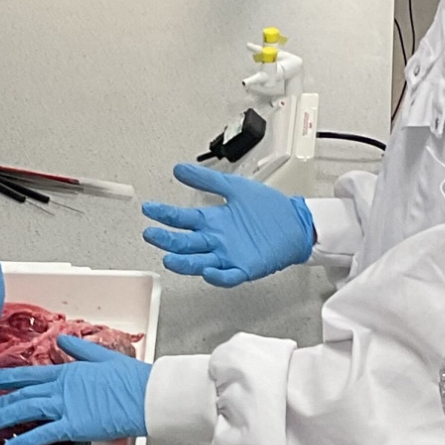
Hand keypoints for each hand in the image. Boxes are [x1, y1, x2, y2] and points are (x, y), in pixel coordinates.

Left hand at [0, 335, 150, 444]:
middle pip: (20, 393)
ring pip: (25, 409)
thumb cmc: (132, 380)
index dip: (4, 377)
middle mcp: (61, 387)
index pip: (27, 374)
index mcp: (67, 371)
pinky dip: (25, 440)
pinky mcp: (74, 424)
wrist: (147, 395)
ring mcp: (66, 405)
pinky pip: (44, 433)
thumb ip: (81, 349)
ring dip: (3, 418)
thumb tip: (65, 340)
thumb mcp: (104, 357)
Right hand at [142, 163, 314, 286]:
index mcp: (212, 221)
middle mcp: (216, 240)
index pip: (181, 219)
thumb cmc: (268, 208)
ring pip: (199, 262)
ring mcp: (228, 256)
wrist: (295, 223)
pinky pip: (227, 276)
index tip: (149, 208)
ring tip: (170, 258)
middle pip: (185, 243)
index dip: (164, 215)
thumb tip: (180, 169)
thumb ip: (207, 180)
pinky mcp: (244, 268)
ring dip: (184, 262)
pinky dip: (217, 275)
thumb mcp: (235, 187)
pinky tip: (208, 269)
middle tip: (152, 234)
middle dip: (167, 239)